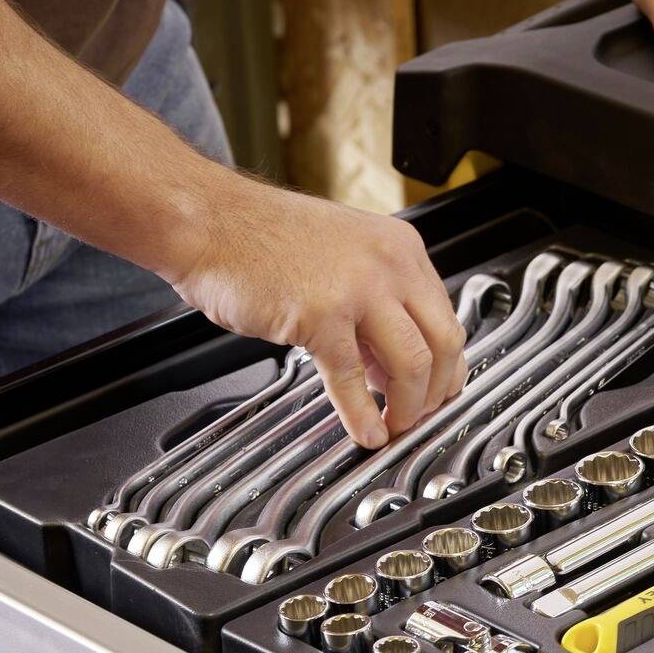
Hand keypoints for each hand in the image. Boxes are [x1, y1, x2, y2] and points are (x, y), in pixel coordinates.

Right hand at [169, 172, 466, 447]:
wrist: (207, 220)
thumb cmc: (260, 238)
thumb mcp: (341, 258)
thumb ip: (375, 303)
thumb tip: (389, 362)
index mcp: (399, 247)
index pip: (444, 315)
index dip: (445, 363)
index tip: (437, 389)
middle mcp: (388, 264)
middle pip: (443, 342)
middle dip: (438, 391)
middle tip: (424, 415)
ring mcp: (358, 289)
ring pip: (412, 363)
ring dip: (409, 407)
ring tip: (396, 427)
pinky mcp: (321, 316)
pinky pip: (353, 378)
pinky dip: (362, 414)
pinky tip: (366, 432)